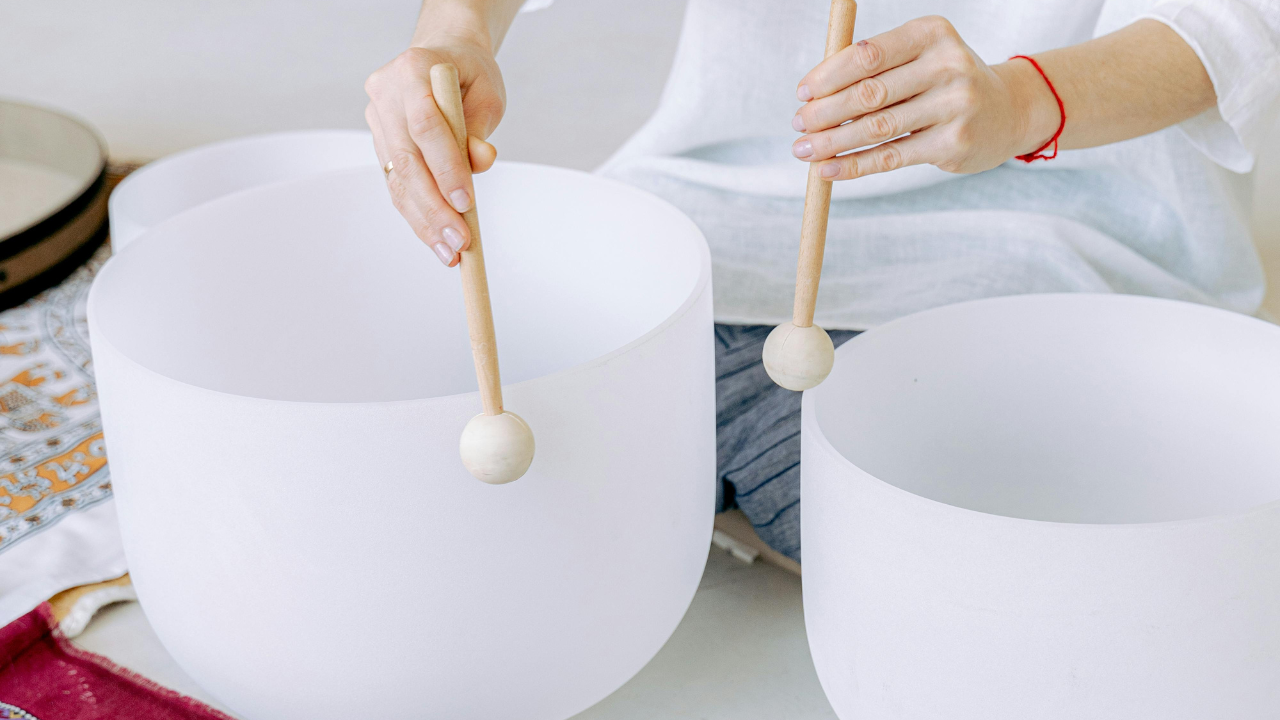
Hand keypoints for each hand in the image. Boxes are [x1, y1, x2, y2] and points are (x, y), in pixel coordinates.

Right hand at [365, 41, 504, 265]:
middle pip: (406, 159)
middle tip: (459, 242)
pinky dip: (417, 215)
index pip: (426, 124)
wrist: (444, 59)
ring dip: (424, 220)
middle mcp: (385, 93)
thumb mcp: (487, 94)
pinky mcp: (380, 144)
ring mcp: (377, 120)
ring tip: (450, 253)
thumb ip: (479, 127)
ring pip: (398, 179)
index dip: (445, 166)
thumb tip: (481, 161)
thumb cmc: (469, 75)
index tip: (467, 202)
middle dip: (434, 206)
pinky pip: (397, 185)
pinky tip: (435, 240)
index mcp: (412, 69)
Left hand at [791, 16, 1060, 179]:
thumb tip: (812, 96)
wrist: (1007, 111)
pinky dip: (854, 166)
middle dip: (824, 112)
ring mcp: (955, 106)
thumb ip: (872, 69)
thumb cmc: (944, 81)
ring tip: (804, 150)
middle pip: (869, 93)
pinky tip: (828, 170)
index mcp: (931, 33)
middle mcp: (949, 65)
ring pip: (876, 129)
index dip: (828, 76)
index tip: (802, 94)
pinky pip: (891, 157)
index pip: (868, 54)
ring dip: (832, 142)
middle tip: (797, 125)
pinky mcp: (953, 144)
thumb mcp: (918, 58)